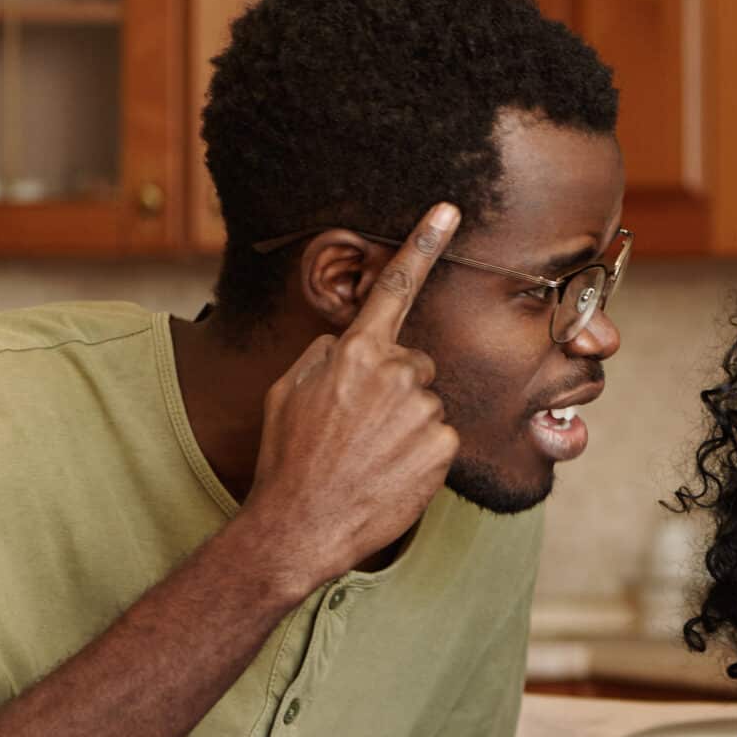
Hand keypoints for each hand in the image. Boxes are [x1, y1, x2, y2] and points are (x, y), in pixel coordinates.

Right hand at [243, 203, 463, 592]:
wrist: (300, 526)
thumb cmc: (289, 460)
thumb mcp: (287, 392)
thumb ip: (325, 357)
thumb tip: (349, 347)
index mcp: (354, 352)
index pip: (392, 288)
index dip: (423, 245)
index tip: (449, 210)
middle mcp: (395, 373)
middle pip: (415, 365)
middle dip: (396, 390)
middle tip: (359, 430)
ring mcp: (423, 411)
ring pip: (427, 406)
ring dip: (407, 427)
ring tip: (369, 457)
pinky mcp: (444, 447)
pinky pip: (440, 441)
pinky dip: (421, 457)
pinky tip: (390, 474)